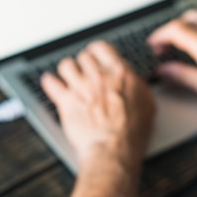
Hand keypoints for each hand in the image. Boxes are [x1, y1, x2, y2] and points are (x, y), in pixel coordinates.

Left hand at [41, 41, 155, 169]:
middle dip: (83, 63)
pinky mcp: (66, 101)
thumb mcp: (146, 103)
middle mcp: (98, 76)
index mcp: (119, 73)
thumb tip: (134, 80)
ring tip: (69, 75)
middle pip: (83, 56)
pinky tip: (51, 82)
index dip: (97, 51)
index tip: (96, 55)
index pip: (102, 48)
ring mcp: (81, 87)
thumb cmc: (131, 131)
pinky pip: (51, 83)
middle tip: (84, 70)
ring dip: (68, 70)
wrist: (113, 149)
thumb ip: (137, 85)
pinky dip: (50, 82)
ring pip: (66, 65)